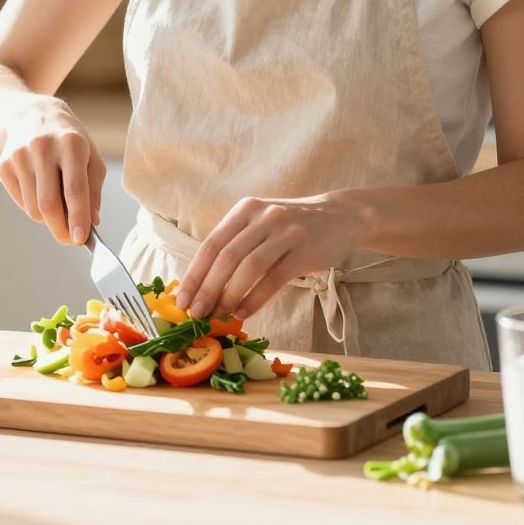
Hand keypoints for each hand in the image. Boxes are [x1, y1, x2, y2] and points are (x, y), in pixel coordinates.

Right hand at [0, 98, 105, 245]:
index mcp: (71, 143)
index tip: (81, 239)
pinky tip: (41, 191)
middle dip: (61, 228)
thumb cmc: (69, 140)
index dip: (78, 217)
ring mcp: (19, 156)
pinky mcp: (3, 165)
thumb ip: (94, 189)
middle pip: (49, 204)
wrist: (30, 115)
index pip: (74, 189)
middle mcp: (42, 147)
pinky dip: (34, 208)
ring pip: (34, 208)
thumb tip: (92, 221)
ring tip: (59, 208)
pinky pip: (21, 203)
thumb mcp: (91, 156)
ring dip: (49, 219)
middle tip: (70, 240)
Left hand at [180, 192, 375, 319]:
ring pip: (249, 268)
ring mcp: (285, 232)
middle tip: (197, 314)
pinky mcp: (304, 250)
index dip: (194, 274)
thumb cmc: (293, 227)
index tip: (182, 301)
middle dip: (207, 289)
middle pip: (227, 257)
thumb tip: (203, 285)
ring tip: (219, 315)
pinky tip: (243, 312)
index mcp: (245, 209)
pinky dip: (254, 299)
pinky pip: (273, 278)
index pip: (211, 244)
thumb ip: (236, 245)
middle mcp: (263, 216)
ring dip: (229, 295)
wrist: (341, 216)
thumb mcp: (261, 224)